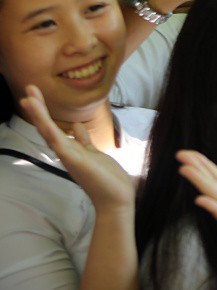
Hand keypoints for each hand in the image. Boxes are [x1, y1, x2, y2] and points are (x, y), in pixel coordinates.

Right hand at [19, 85, 133, 210]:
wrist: (116, 199)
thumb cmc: (106, 177)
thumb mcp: (93, 153)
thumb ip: (83, 140)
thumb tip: (76, 126)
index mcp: (70, 149)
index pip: (53, 127)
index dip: (44, 112)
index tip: (35, 94)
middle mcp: (66, 153)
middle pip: (47, 128)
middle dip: (38, 109)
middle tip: (28, 90)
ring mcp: (70, 158)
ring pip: (50, 134)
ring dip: (40, 117)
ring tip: (29, 100)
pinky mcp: (78, 164)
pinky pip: (63, 148)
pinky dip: (54, 136)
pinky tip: (45, 125)